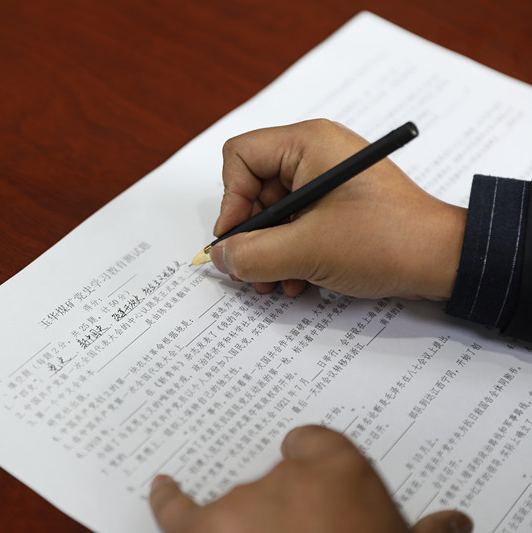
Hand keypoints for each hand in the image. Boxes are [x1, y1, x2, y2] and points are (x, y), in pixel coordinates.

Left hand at [149, 425, 471, 532]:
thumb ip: (428, 532)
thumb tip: (455, 524)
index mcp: (341, 467)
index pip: (315, 443)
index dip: (314, 466)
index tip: (316, 483)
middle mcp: (287, 474)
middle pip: (277, 474)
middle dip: (286, 505)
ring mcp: (242, 504)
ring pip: (237, 500)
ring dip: (246, 521)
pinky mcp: (204, 531)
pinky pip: (176, 510)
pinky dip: (169, 498)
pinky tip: (163, 488)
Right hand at [210, 119, 466, 299]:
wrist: (445, 260)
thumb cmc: (387, 240)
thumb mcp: (307, 250)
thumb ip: (252, 254)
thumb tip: (220, 257)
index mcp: (308, 144)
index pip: (240, 157)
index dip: (231, 200)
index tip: (237, 239)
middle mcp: (315, 154)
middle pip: (253, 189)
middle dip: (251, 235)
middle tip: (252, 271)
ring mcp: (327, 180)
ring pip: (273, 212)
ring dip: (269, 251)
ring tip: (277, 282)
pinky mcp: (336, 204)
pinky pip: (295, 223)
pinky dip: (289, 252)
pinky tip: (299, 280)